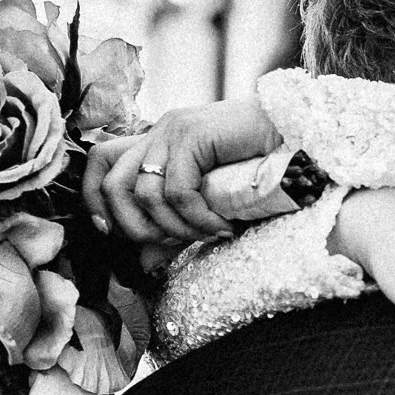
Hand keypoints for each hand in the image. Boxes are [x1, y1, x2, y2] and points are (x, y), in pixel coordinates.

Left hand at [84, 96, 280, 243]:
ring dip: (176, 228)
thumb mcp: (207, 202)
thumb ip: (174, 226)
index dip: (96, 201)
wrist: (298, 136)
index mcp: (157, 143)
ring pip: (146, 194)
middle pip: (112, 184)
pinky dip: (199, 219)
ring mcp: (174, 130)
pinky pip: (179, 192)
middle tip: (172, 244)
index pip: (100, 163)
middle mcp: (159, 132)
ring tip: (208, 235)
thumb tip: (143, 263)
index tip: (114, 233)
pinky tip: (223, 226)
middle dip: (135, 227)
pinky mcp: (192, 135)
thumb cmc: (260, 169)